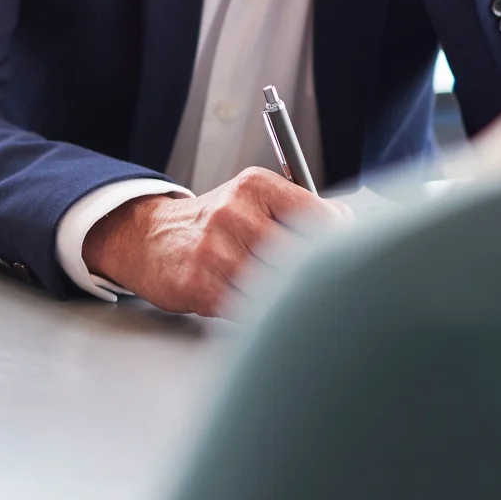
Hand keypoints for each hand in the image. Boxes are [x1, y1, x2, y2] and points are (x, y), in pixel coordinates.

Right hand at [82, 170, 345, 317]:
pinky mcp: (201, 284)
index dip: (341, 242)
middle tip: (320, 284)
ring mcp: (216, 250)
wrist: (151, 239)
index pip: (320, 216)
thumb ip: (300, 209)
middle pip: (305, 255)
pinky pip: (252, 308)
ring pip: (281, 286)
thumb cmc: (215, 225)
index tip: (344, 254)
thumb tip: (349, 223)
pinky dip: (262, 313)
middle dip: (316, 274)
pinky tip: (254, 304)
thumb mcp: (253, 199)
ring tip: (286, 296)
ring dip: (290, 298)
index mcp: (255, 186)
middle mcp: (234, 213)